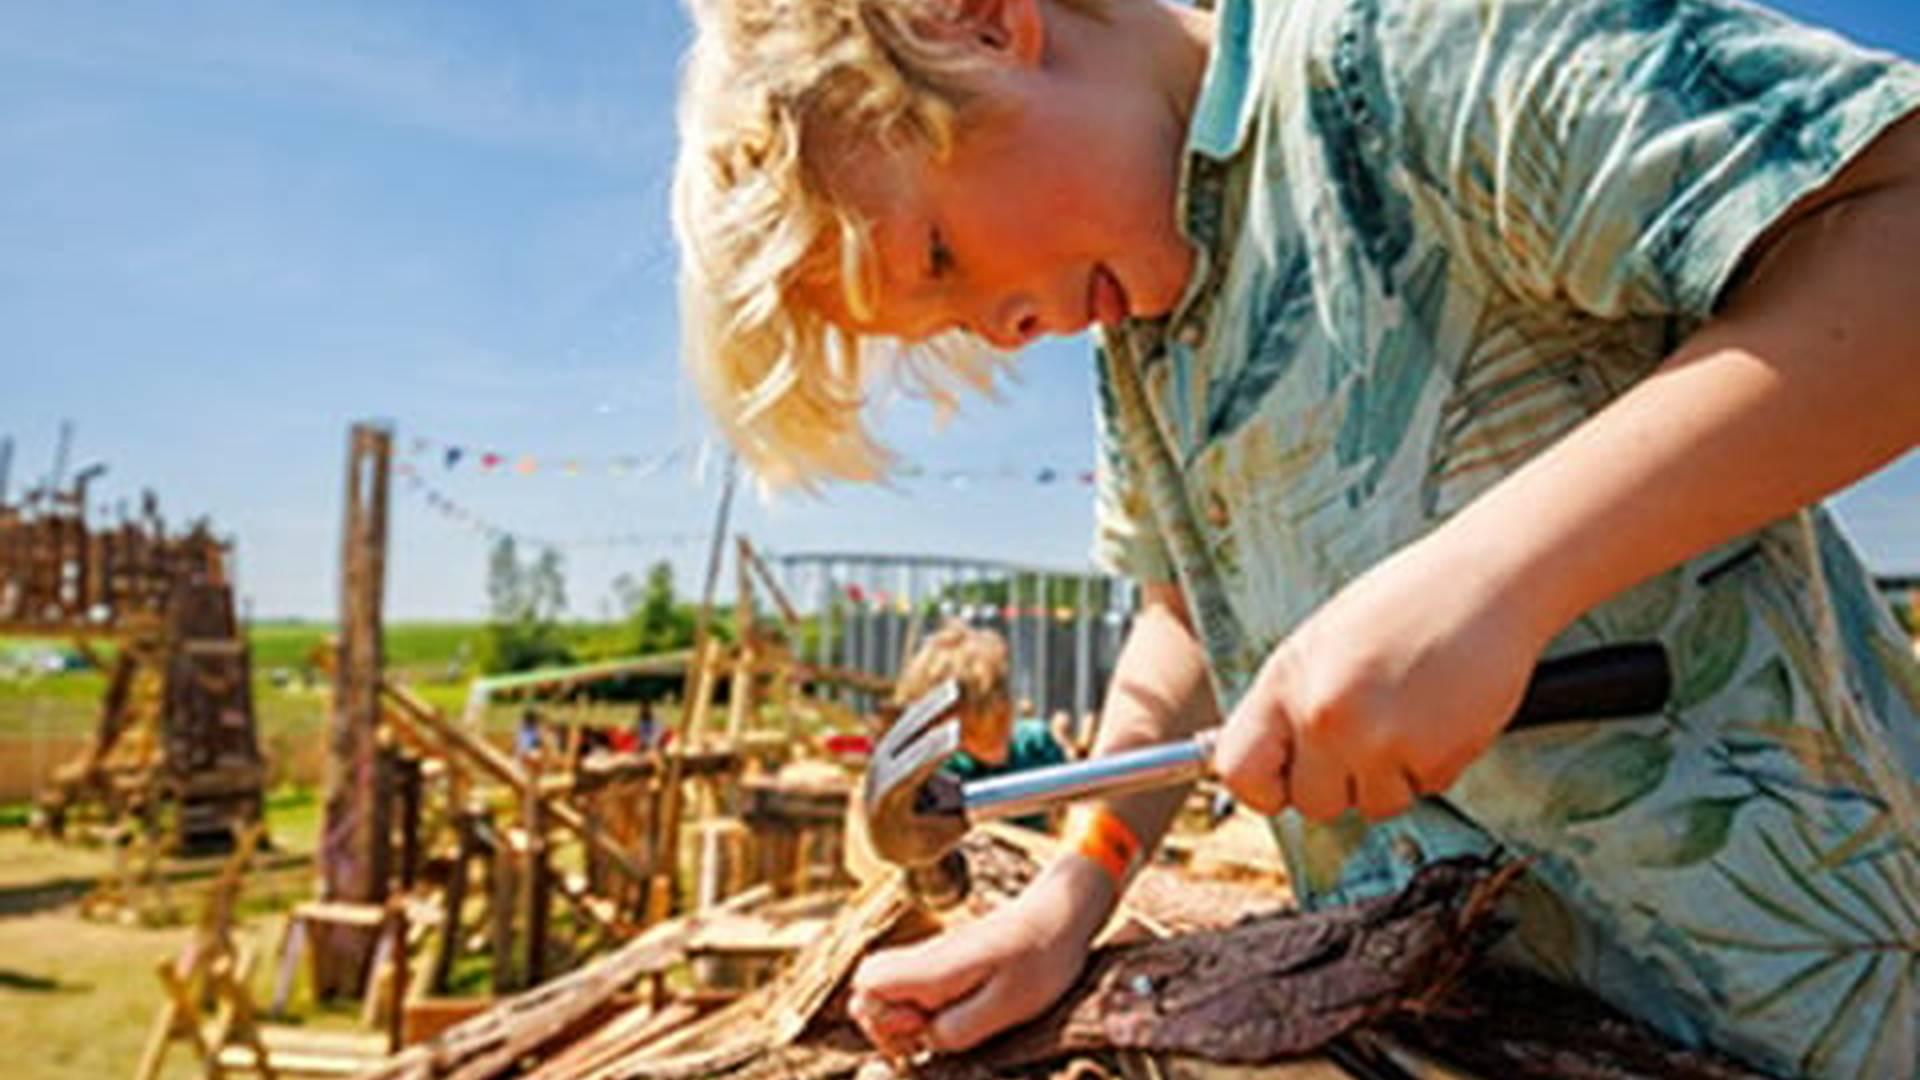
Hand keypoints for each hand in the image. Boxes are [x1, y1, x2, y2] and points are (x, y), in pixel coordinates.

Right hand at [848, 859, 1107, 1056]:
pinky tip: (963, 1010)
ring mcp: (930, 960)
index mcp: (931, 967)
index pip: (864, 987)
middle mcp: (922, 960)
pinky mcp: (943, 965)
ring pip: (888, 992)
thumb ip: (955, 1030)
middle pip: (866, 992)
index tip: (921, 1029)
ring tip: (952, 1021)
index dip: (881, 1020)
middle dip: (888, 1023)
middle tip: (934, 1031)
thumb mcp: (1005, 1008)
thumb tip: (921, 1041)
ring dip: (908, 1018)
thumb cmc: (1039, 961)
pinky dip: (926, 1008)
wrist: (1059, 916)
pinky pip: (912, 990)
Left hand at [1211, 532, 1551, 821]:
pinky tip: (1438, 717)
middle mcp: (1325, 716)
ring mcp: (1380, 741)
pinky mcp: (1435, 758)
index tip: (1288, 777)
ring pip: (1371, 806)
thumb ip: (1289, 704)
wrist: (1486, 583)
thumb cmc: (1404, 604)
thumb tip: (1258, 760)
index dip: (1265, 786)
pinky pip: (1422, 793)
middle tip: (1366, 737)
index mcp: (1286, 681)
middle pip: (1310, 805)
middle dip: (1338, 783)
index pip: (1238, 772)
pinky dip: (1431, 767)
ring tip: (1407, 716)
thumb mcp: (1320, 643)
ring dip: (1389, 778)